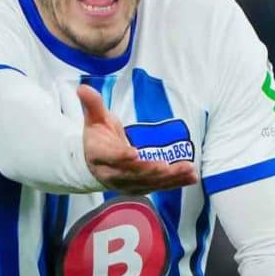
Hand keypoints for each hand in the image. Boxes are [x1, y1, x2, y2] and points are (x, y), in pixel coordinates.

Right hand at [77, 85, 197, 193]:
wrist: (94, 164)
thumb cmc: (97, 138)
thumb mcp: (94, 119)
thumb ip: (92, 105)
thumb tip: (82, 87)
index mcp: (99, 155)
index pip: (110, 157)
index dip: (121, 156)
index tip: (134, 153)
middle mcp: (112, 173)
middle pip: (132, 174)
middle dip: (150, 170)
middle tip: (166, 166)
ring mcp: (127, 183)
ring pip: (149, 182)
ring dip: (170, 177)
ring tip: (187, 169)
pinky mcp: (141, 187)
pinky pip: (160, 186)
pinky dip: (176, 182)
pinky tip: (192, 176)